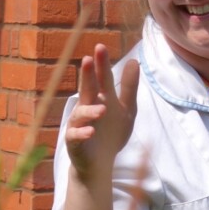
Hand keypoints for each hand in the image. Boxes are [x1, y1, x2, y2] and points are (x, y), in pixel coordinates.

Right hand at [65, 44, 139, 181]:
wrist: (100, 162)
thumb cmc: (111, 132)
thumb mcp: (126, 108)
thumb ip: (129, 87)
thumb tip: (134, 60)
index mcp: (100, 98)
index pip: (101, 78)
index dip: (101, 64)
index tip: (100, 47)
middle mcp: (86, 107)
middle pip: (87, 89)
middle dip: (87, 75)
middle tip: (88, 59)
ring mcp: (78, 124)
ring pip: (81, 113)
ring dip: (90, 111)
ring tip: (102, 110)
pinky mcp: (74, 141)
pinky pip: (76, 135)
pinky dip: (82, 133)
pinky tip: (90, 132)